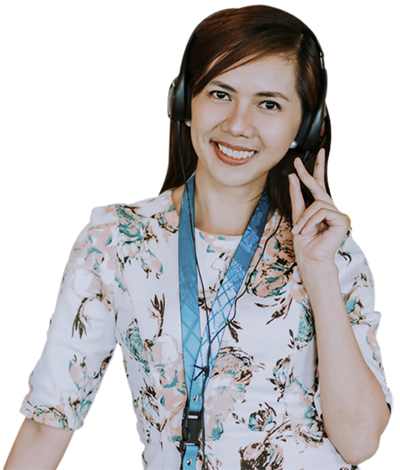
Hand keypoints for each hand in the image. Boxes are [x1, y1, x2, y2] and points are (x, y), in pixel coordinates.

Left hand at [288, 148, 350, 270]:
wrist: (309, 258)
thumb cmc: (305, 242)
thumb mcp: (297, 216)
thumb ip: (296, 196)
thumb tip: (292, 177)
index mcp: (320, 207)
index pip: (318, 185)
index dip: (315, 169)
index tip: (309, 156)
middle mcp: (331, 209)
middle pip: (319, 187)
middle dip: (307, 174)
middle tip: (297, 162)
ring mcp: (338, 215)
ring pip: (316, 204)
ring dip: (304, 218)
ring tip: (300, 230)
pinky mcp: (342, 221)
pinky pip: (322, 212)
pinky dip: (311, 221)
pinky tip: (309, 230)